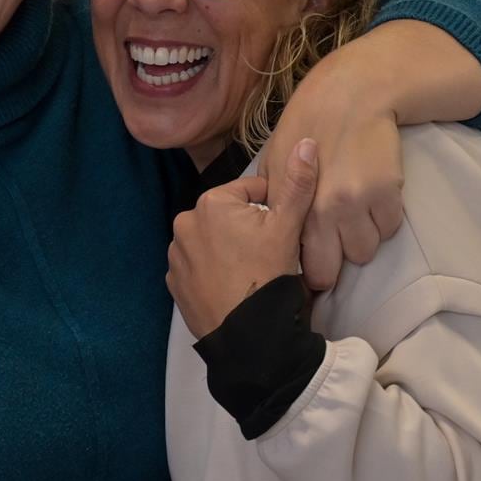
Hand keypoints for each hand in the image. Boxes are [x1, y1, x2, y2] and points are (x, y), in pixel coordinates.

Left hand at [168, 140, 317, 337]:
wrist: (249, 337)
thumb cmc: (269, 277)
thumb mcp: (289, 227)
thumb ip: (298, 183)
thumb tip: (306, 143)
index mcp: (211, 202)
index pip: (252, 191)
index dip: (274, 210)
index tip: (282, 232)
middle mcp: (184, 223)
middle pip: (230, 216)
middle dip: (249, 229)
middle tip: (268, 255)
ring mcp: (175, 255)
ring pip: (213, 241)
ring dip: (229, 250)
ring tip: (251, 272)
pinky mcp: (174, 283)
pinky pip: (198, 267)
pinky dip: (213, 272)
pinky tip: (232, 287)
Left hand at [261, 45, 404, 291]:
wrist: (350, 93)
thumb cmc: (305, 125)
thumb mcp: (274, 162)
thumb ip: (273, 203)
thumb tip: (267, 237)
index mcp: (290, 206)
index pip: (300, 263)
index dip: (307, 267)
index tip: (313, 260)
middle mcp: (323, 210)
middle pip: (334, 269)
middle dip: (335, 261)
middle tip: (336, 242)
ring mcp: (357, 203)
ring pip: (366, 250)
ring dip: (362, 237)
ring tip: (355, 211)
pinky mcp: (388, 193)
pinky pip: (390, 227)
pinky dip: (384, 217)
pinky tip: (372, 195)